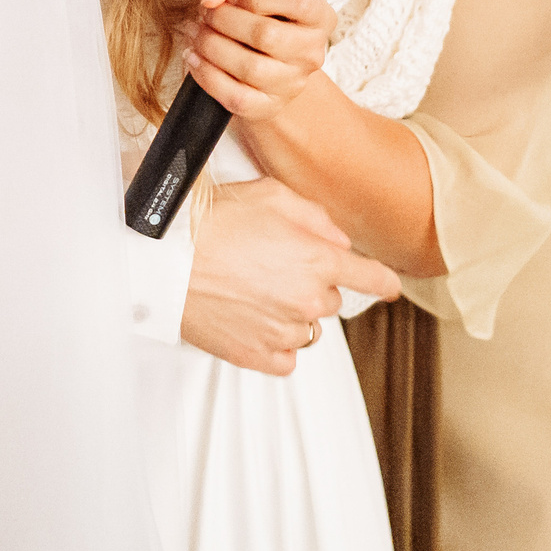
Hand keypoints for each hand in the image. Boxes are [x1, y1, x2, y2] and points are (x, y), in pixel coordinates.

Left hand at [177, 0, 338, 125]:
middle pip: (266, 35)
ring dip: (212, 47)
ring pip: (249, 68)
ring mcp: (293, 83)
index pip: (297, 1)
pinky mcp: (269, 107)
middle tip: (205, 14)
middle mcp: (312, 52)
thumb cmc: (252, 17)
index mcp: (318, 17)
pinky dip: (208, 76)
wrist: (256, 61)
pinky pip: (237, 97)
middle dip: (224, 20)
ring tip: (196, 33)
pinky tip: (195, 59)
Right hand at [180, 177, 399, 375]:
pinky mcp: (257, 356)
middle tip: (272, 265)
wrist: (163, 258)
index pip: (373, 278)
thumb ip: (315, 216)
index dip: (384, 281)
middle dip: (311, 282)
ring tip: (254, 290)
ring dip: (290, 313)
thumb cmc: (208, 223)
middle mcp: (307, 300)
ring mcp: (283, 332)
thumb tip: (335, 237)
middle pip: (330, 299)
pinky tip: (251, 319)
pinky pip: (284, 357)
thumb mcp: (270, 194)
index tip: (387, 285)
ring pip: (307, 328)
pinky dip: (274, 342)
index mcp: (318, 260)